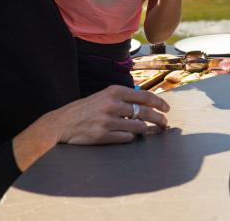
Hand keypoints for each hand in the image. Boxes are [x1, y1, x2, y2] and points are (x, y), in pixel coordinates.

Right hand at [54, 85, 169, 144]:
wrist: (62, 123)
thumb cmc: (86, 109)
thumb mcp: (104, 96)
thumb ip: (124, 98)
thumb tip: (147, 103)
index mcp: (114, 91)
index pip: (145, 96)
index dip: (160, 103)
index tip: (167, 109)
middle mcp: (112, 104)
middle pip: (145, 112)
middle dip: (159, 119)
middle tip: (165, 124)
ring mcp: (108, 120)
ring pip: (138, 127)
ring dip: (146, 130)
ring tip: (149, 131)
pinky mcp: (103, 135)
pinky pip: (127, 138)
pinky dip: (131, 137)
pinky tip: (129, 136)